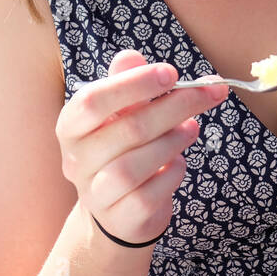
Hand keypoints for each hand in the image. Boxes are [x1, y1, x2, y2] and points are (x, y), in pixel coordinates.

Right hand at [56, 50, 226, 245]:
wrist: (119, 210)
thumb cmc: (122, 149)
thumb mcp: (120, 112)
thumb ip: (125, 82)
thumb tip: (131, 56)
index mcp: (71, 127)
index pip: (92, 101)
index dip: (133, 84)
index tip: (171, 73)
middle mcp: (76, 161)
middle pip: (126, 129)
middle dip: (173, 107)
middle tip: (206, 94)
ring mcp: (95, 194)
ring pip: (134, 166)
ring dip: (173, 141)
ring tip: (191, 129)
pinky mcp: (121, 219)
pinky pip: (150, 194)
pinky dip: (172, 173)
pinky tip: (179, 162)